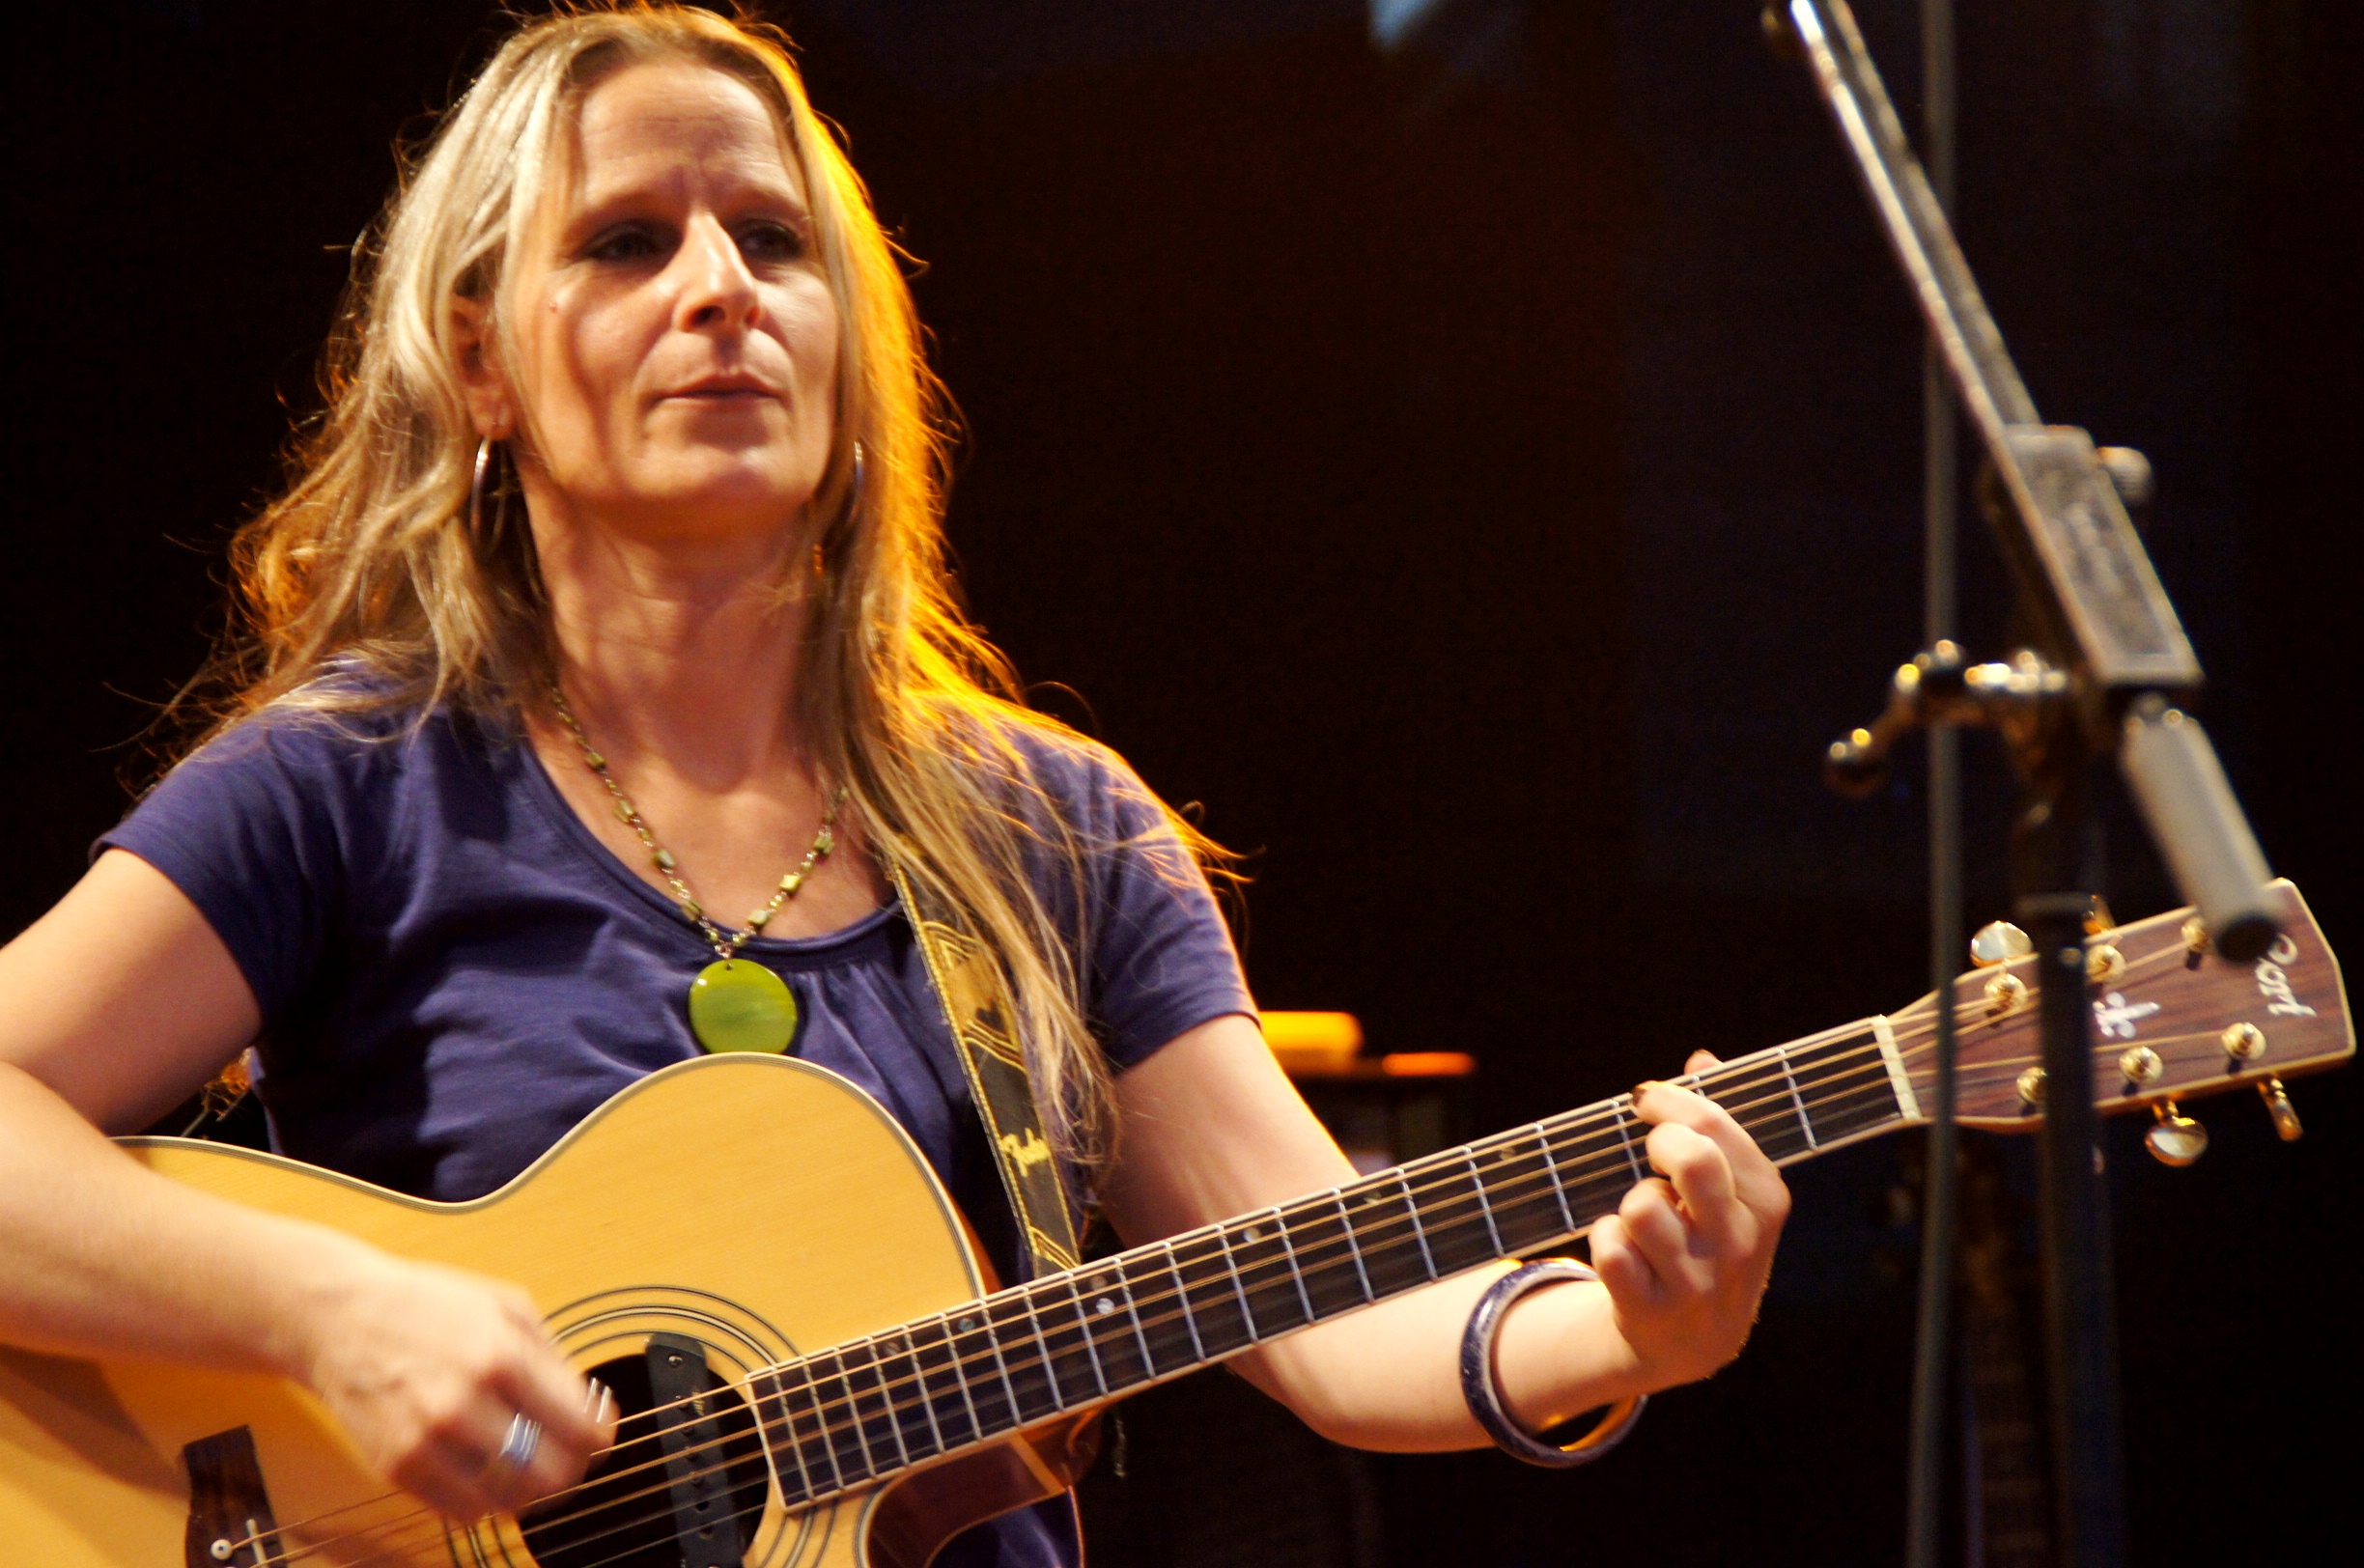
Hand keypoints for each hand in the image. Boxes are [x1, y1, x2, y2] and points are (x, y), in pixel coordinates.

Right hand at [292, 1248, 614, 1519]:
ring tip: (531, 1466)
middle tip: (572, 1457)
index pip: (579, 1427)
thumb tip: (589, 1405)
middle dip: (574, 1469)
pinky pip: (462, 1512)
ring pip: (509, 1501)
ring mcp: (428, 1440)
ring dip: (532, 1491)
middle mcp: (465, 1403)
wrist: (340, 1317)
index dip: (601, 1437)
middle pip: (551, 1475)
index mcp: (502, 1356)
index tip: (601, 1432)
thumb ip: (553, 1357)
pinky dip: (487, 1500)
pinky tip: (488, 1472)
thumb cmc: (427, 1305)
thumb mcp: (508, 1305)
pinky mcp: (398, 1467)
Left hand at [1587, 1050, 1789, 1388]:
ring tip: (1649, 1224)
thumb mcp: (1732, 1193)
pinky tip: (1627, 1256)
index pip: (1717, 1126)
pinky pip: (1608, 1248)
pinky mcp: (1651, 1310)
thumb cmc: (1708, 1245)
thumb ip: (1718, 1125)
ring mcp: (1697, 1282)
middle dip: (1659, 1142)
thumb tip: (1701, 1058)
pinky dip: (1605, 1241)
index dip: (1670, 1100)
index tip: (1645, 1098)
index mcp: (1765, 1203)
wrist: (1691, 1343)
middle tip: (1652, 1153)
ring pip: (1640, 1205)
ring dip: (1631, 1206)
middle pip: (1690, 1158)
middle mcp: (1738, 1243)